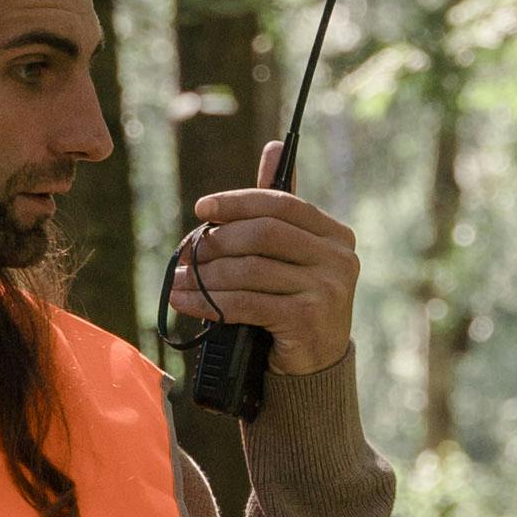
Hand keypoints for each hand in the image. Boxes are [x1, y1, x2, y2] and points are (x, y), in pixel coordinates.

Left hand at [177, 170, 358, 381]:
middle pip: (265, 233)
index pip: (281, 203)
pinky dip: (209, 302)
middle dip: (217, 240)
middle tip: (185, 251)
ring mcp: (328, 290)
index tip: (201, 209)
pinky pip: (247, 303)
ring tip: (178, 280)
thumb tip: (275, 146)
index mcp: (335, 235)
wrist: (314, 370)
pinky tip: (187, 302)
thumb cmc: (294, 305)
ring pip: (251, 269)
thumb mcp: (291, 256)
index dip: (237, 202)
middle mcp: (338, 258)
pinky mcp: (308, 319)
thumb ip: (280, 209)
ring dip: (206, 275)